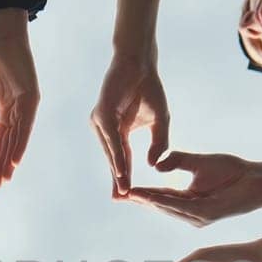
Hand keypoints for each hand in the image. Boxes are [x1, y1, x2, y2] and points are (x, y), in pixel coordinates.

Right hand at [0, 14, 39, 186]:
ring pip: (17, 140)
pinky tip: (15, 160)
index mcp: (5, 112)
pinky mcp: (32, 99)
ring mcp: (26, 107)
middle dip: (1, 166)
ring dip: (11, 160)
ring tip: (3, 180)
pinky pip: (25, 126)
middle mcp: (18, 112)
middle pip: (9, 145)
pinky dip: (20, 144)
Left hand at [92, 50, 169, 195]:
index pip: (120, 158)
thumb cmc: (149, 89)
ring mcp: (101, 121)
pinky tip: (120, 168)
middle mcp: (105, 128)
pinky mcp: (102, 112)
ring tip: (123, 189)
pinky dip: (116, 154)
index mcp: (116, 132)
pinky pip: (111, 139)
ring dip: (117, 170)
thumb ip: (158, 143)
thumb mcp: (160, 121)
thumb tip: (154, 165)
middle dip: (117, 179)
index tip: (127, 196)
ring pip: (111, 151)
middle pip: (113, 159)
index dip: (124, 176)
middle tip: (121, 198)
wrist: (142, 63)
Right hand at [127, 151, 261, 226]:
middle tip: (117, 194)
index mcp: (188, 201)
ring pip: (167, 208)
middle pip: (159, 206)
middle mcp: (191, 213)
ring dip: (148, 202)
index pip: (160, 196)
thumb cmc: (234, 171)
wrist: (259, 179)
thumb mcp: (200, 162)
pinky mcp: (208, 214)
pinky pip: (181, 206)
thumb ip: (179, 160)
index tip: (123, 187)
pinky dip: (165, 201)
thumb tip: (158, 162)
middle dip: (138, 200)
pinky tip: (151, 196)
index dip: (141, 193)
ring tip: (129, 194)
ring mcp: (199, 216)